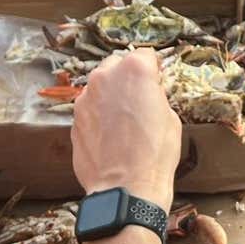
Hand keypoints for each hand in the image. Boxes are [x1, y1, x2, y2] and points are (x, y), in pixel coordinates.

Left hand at [72, 50, 180, 209]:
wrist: (125, 188)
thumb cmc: (155, 154)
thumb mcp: (170, 117)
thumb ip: (155, 96)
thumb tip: (148, 96)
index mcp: (134, 71)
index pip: (144, 55)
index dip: (153, 70)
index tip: (156, 83)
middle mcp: (104, 78)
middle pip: (116, 66)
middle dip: (127, 79)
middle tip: (140, 101)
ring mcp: (85, 99)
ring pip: (100, 88)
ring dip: (111, 97)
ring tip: (124, 123)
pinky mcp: (74, 120)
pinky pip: (90, 110)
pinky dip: (99, 117)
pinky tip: (111, 137)